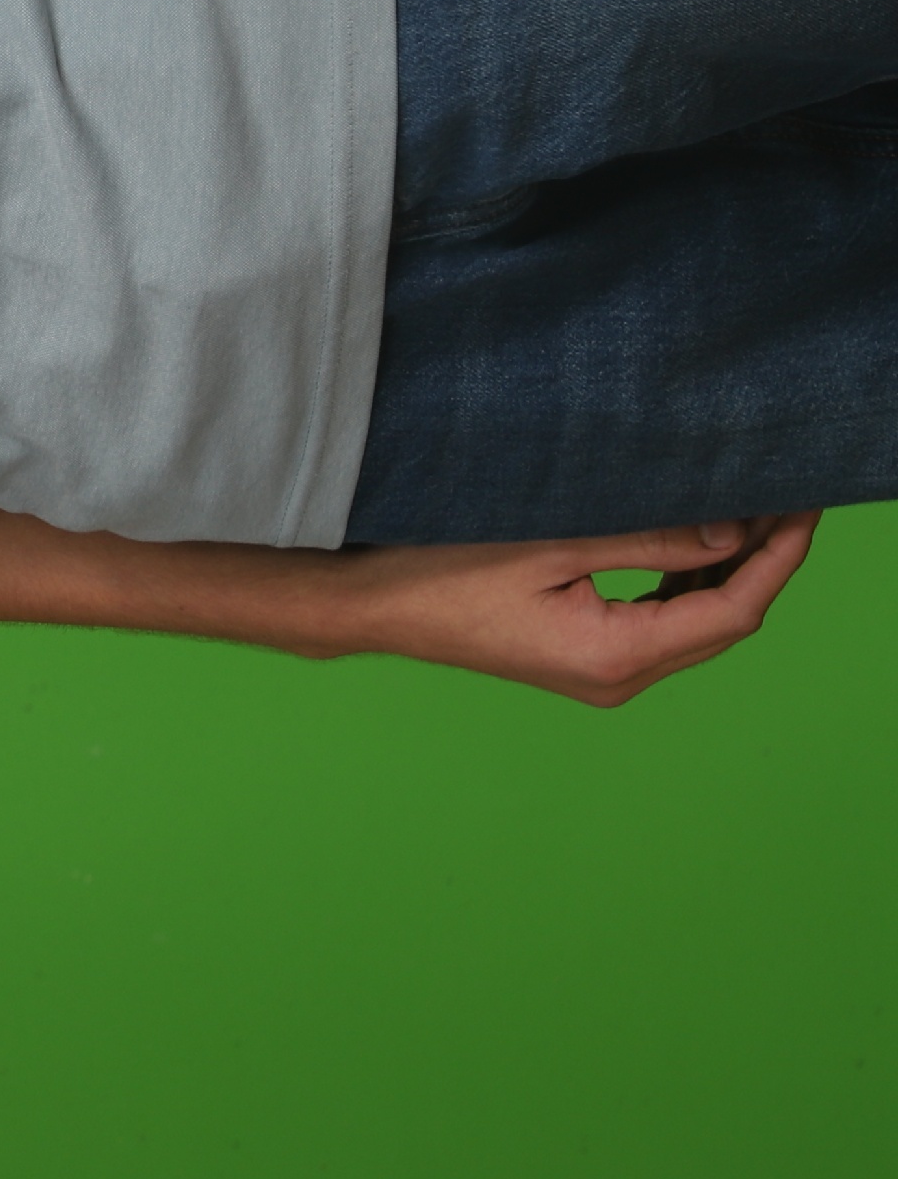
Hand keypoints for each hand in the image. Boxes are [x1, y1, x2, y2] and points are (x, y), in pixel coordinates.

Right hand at [340, 514, 816, 703]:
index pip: (730, 611)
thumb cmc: (444, 573)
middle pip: (723, 623)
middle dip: (762, 563)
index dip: (776, 560)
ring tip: (751, 513)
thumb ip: (644, 540)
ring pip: (697, 626)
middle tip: (785, 499)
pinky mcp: (588, 661)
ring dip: (729, 573)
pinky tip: (697, 544)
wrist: (378, 609)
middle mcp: (618, 679)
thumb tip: (730, 532)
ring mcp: (603, 676)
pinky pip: (663, 626)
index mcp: (613, 656)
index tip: (801, 511)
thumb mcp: (548, 544)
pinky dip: (689, 585)